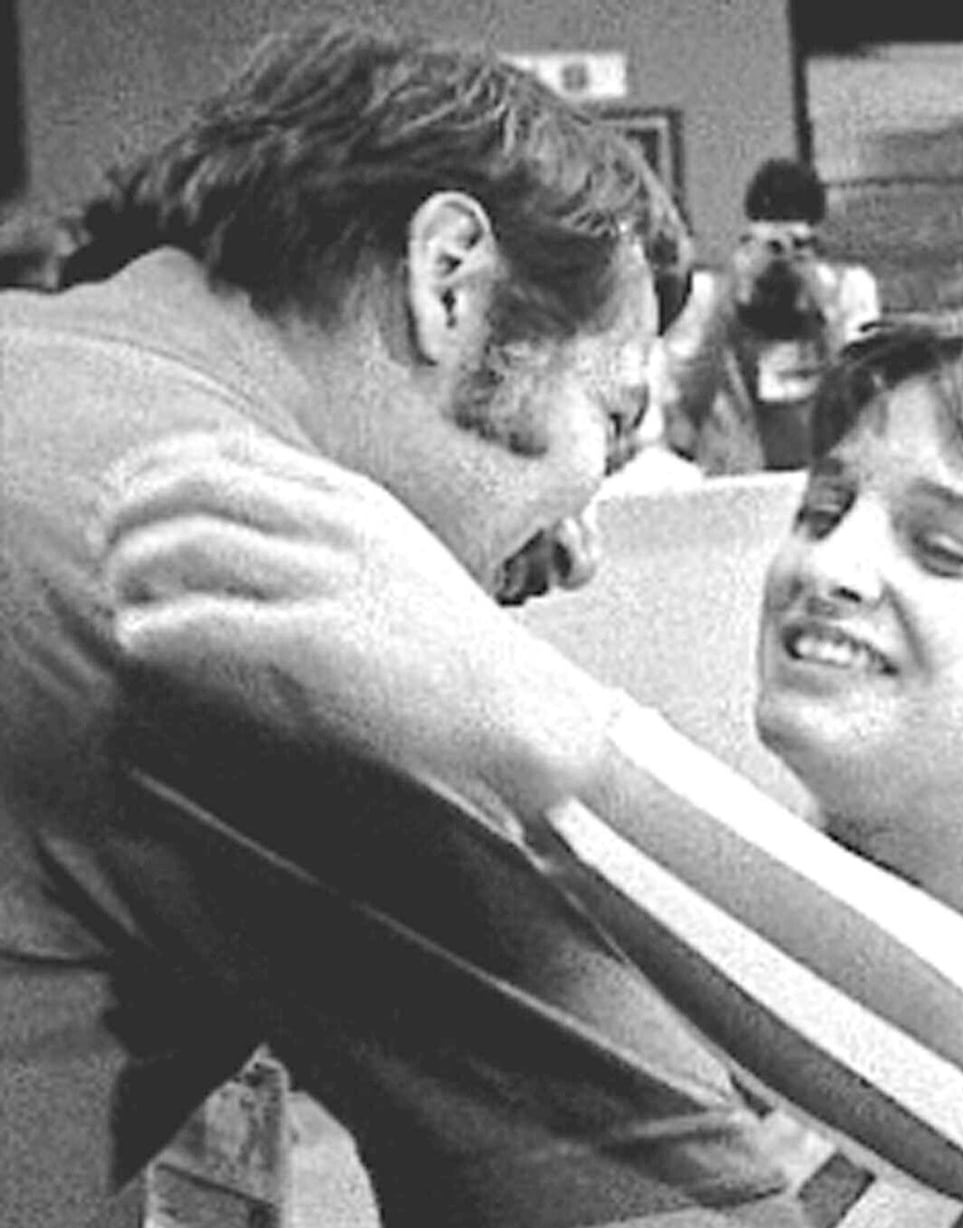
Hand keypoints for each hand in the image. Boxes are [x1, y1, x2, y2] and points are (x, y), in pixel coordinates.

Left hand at [98, 431, 621, 826]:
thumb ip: (330, 541)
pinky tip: (138, 642)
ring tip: (120, 598)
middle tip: (107, 552)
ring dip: (132, 566)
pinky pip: (209, 621)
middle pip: (194, 482)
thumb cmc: (453, 651)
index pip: (226, 450)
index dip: (156, 468)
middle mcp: (338, 524)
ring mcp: (331, 579)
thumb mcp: (395, 563)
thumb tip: (251, 546)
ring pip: (190, 542)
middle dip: (130, 511)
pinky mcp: (321, 641)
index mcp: (353, 498)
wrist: (518, 705)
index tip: (124, 501)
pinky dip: (156, 628)